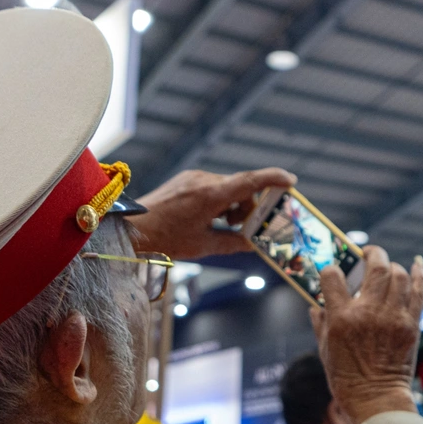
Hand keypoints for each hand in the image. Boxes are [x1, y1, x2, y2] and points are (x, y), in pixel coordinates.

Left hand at [131, 167, 295, 259]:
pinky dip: (221, 200)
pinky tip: (211, 218)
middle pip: (241, 187)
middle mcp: (204, 180)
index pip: (250, 180)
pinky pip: (214, 186)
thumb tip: (253, 244)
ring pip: (228, 187)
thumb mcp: (203, 246)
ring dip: (234, 204)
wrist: (130, 229)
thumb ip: (232, 243)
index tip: (291, 182)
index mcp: (211, 195)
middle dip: (249, 206)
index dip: (274, 179)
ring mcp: (194, 178)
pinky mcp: (187, 180)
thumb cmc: (165, 239)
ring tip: (223, 226)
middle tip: (245, 227)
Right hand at [310, 247, 422, 423]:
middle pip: (376, 267)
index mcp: (341, 319)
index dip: (331, 269)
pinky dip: (420, 274)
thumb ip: (320, 323)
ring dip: (392, 267)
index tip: (333, 272)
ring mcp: (393, 317)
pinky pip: (419, 291)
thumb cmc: (346, 378)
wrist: (376, 399)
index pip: (333, 276)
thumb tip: (315, 305)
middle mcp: (368, 313)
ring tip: (387, 269)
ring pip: (398, 275)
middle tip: (368, 254)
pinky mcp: (411, 325)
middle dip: (372, 253)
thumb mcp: (324, 350)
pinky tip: (417, 265)